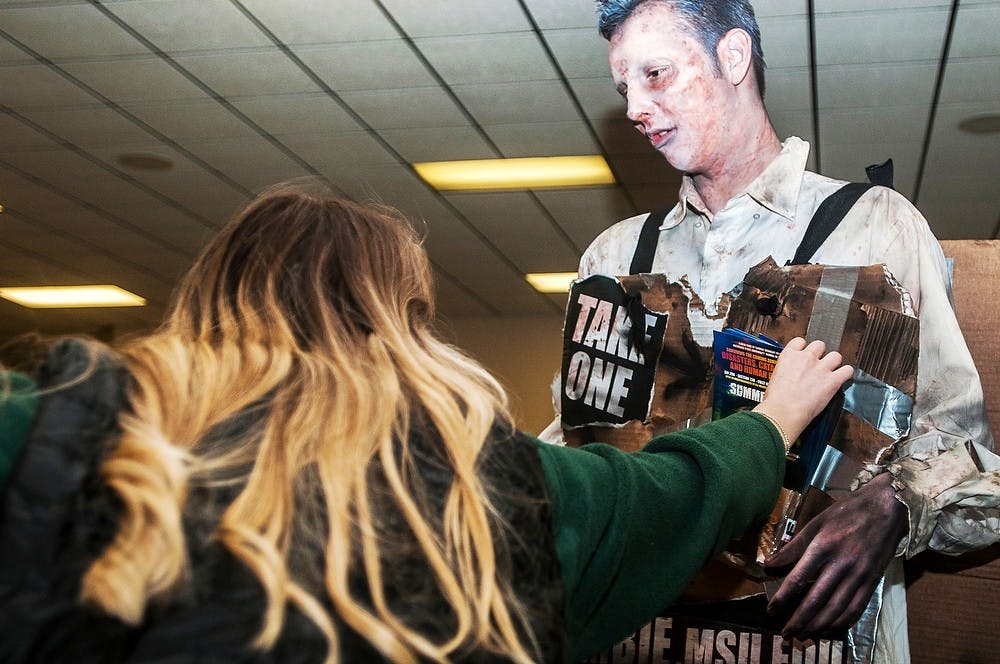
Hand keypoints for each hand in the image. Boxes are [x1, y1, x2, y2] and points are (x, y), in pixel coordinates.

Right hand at [753, 338, 853, 443]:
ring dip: (834, 363)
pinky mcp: (833, 380)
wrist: (784, 411)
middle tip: (817, 365)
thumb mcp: (773, 378)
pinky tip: (843, 379)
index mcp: (789, 356)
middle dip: (820, 354)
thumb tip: (788, 376)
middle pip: (820, 345)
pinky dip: (847, 374)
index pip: (800, 342)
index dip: (804, 348)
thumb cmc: (776, 400)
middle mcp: (806, 358)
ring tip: (831, 371)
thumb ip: (785, 371)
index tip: (804, 354)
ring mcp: (821, 368)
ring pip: (836, 355)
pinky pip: (848, 370)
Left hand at [763, 472, 907, 638]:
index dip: (783, 598)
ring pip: (836, 608)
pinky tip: (829, 629)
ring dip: (818, 626)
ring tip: (803, 636)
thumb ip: (793, 547)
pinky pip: (856, 608)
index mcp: (823, 547)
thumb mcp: (815, 523)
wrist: (886, 509)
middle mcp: (841, 564)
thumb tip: (770, 563)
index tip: (771, 611)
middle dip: (799, 620)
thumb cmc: (847, 513)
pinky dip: (842, 623)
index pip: (798, 579)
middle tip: (785, 634)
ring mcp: (859, 575)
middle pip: (816, 600)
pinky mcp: (872, 581)